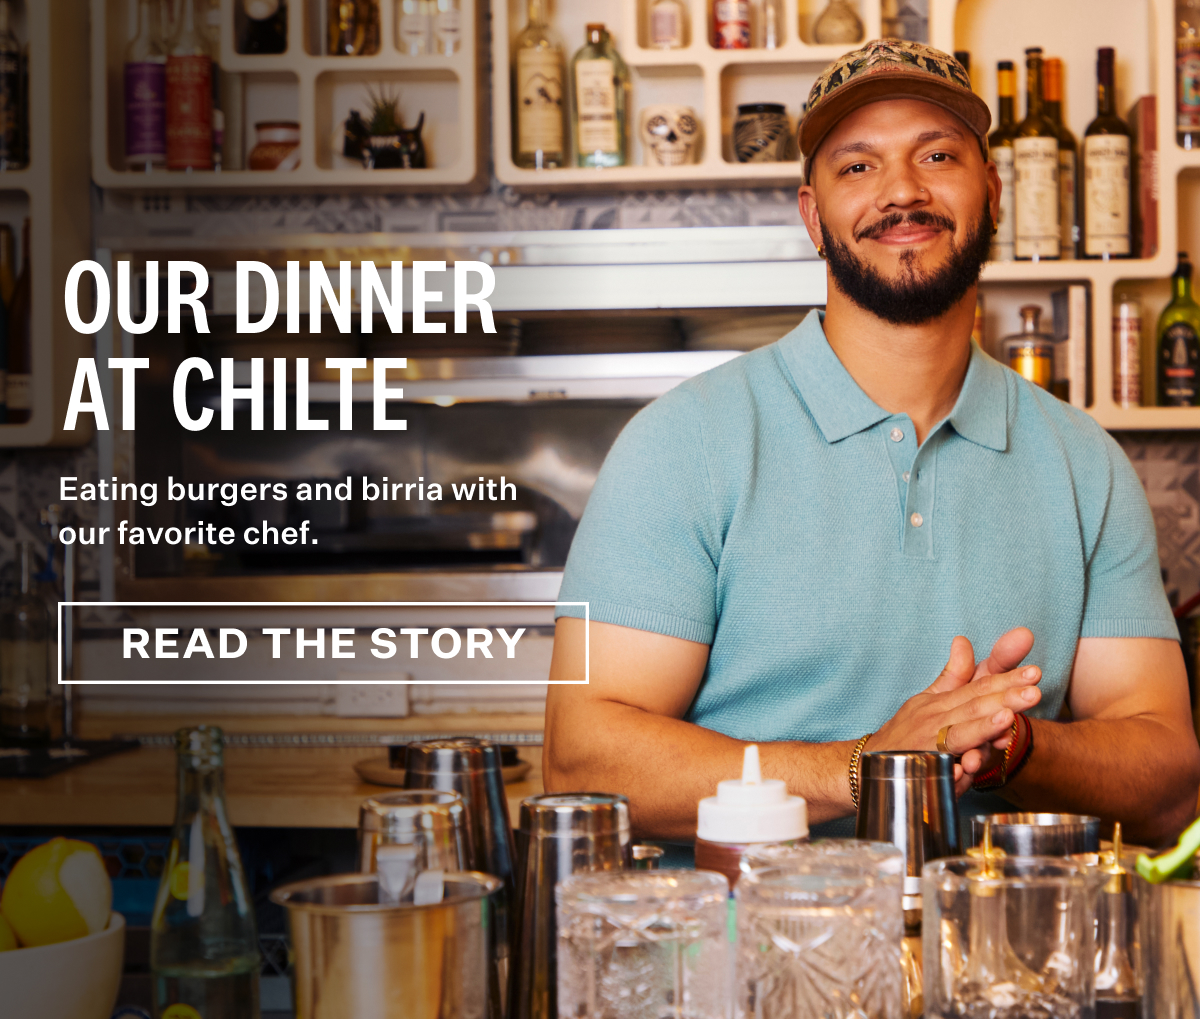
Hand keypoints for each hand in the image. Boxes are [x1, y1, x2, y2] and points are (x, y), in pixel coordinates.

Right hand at [867, 628, 1041, 792]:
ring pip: (958, 737)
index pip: (978, 688)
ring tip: (1006, 720)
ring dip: (981, 729)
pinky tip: (966, 773)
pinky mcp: (921, 774)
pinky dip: (953, 776)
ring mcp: (927, 748)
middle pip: (973, 708)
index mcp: (940, 704)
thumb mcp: (928, 701)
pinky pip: (940, 776)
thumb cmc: (906, 734)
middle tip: (1033, 692)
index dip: (1007, 680)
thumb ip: (954, 676)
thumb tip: (963, 640)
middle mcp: (934, 722)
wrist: (870, 767)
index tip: (1034, 673)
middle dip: (1004, 700)